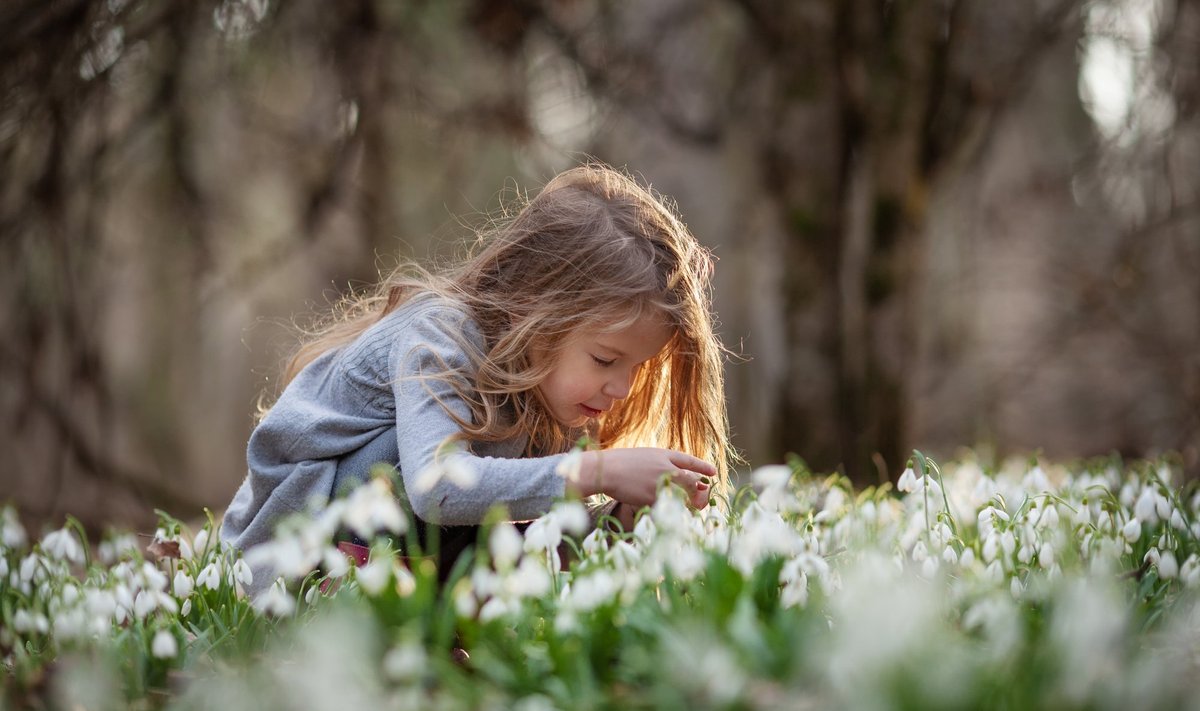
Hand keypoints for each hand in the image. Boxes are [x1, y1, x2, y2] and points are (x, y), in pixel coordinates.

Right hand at [574, 447, 714, 509]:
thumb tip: (675, 476)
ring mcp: (662, 482)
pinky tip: (661, 512)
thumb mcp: (643, 457)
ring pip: (681, 497)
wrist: (606, 470)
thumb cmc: (619, 464)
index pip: (689, 461)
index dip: (702, 467)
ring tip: (683, 508)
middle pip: (690, 482)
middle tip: (700, 498)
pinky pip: (666, 507)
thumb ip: (659, 465)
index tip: (713, 472)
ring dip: (682, 503)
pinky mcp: (654, 497)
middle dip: (697, 492)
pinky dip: (665, 511)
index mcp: (663, 455)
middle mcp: (666, 467)